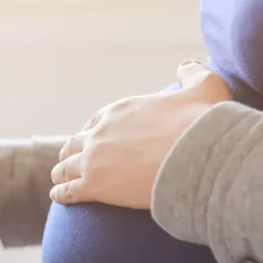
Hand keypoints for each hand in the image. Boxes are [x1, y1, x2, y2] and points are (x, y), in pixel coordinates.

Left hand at [49, 61, 231, 208]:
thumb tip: (187, 65)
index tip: (91, 137)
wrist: (197, 157)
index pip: (97, 120)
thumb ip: (193, 75)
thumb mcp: (204, 87)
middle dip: (72, 150)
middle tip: (68, 158)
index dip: (92, 130)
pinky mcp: (94, 186)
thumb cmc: (202, 123)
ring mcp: (94, 159)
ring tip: (58, 178)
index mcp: (120, 111)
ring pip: (67, 166)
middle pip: (77, 142)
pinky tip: (57, 196)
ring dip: (61, 171)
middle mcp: (101, 132)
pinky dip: (61, 193)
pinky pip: (69, 190)